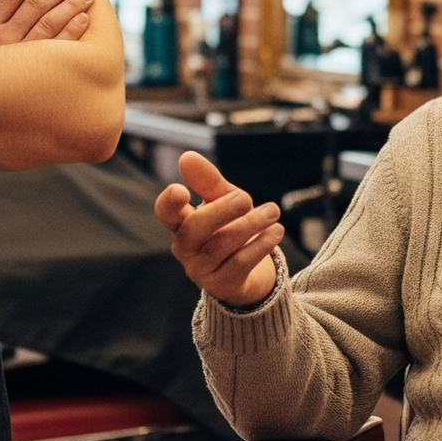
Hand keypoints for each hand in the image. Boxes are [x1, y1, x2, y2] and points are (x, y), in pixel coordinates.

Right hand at [153, 151, 283, 306]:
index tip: (180, 189)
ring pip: (222, 245)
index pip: (165, 212)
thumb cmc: (227, 226)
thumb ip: (207, 180)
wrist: (246, 270)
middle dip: (221, 211)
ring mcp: (200, 269)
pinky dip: (260, 245)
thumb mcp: (221, 200)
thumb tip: (186, 156)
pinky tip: (276, 231)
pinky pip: (240, 263)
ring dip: (250, 225)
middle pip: (195, 229)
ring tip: (273, 211)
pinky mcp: (222, 284)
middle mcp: (184, 247)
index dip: (169, 202)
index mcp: (179, 223)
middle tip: (245, 198)